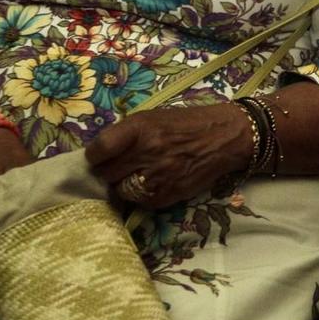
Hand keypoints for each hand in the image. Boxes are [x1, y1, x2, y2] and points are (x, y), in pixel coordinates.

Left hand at [84, 104, 253, 208]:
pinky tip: (153, 184)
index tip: (98, 157)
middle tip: (117, 168)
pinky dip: (142, 195)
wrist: (223, 137)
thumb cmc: (185, 124)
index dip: (95, 156)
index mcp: (140, 128)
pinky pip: (141, 202)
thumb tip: (99, 153)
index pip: (99, 150)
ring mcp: (158, 176)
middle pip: (107, 173)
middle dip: (108, 172)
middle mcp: (147, 151)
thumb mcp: (153, 117)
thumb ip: (125, 134)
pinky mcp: (168, 194)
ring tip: (135, 177)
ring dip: (124, 185)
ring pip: (121, 191)